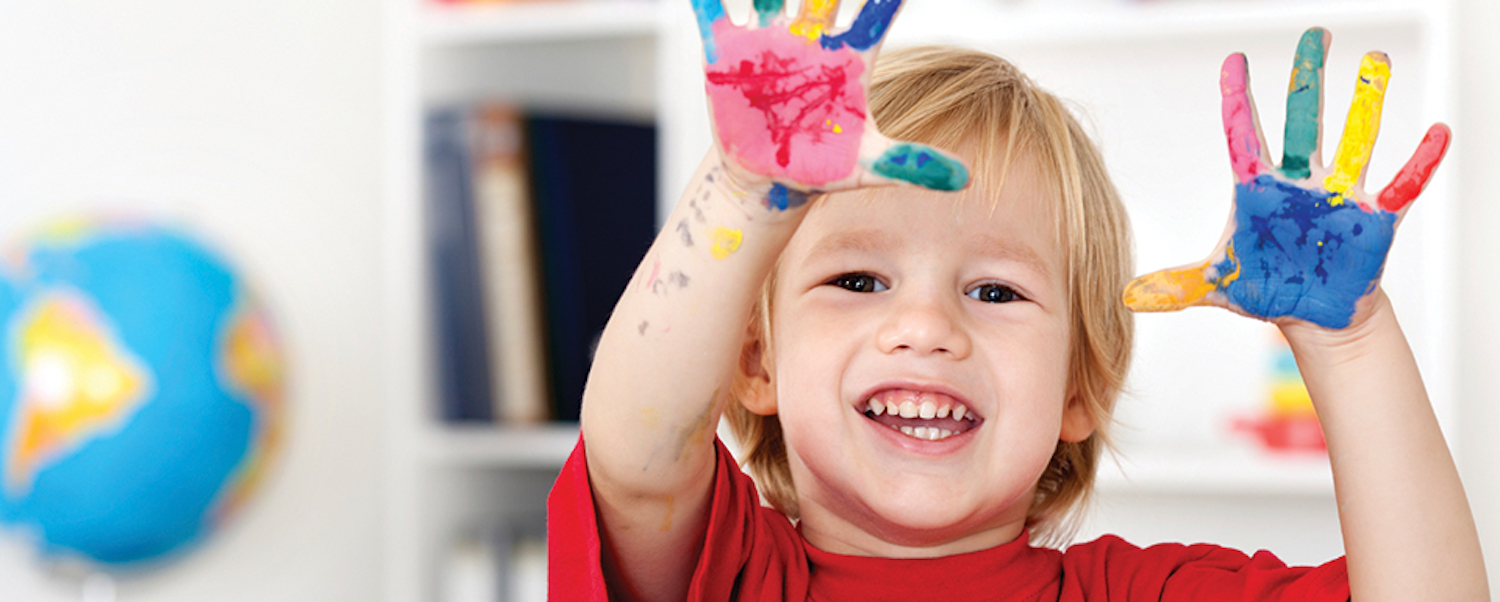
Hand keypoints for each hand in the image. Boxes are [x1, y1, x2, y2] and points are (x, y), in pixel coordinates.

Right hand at [691, 0, 967, 203]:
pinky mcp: (727, 51)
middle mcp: (810, 39)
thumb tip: (964, 178)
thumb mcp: (868, 166)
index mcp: (848, 57)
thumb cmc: (821, 166)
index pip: (876, 12)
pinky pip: (715, 11)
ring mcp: (768, 40)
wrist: (767, 177)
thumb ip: (912, 164)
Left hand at [1123, 28, 1449, 329]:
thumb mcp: (1217, 286)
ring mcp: (1340, 195)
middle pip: (1303, 120)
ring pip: (1356, 139)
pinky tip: (1435, 133)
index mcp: (1258, 189)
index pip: (1245, 133)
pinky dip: (1419, 162)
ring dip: (1367, 101)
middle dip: (1309, 77)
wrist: (1312, 314)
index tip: (1234, 60)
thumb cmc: (1266, 290)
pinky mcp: (1374, 219)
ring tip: (1376, 59)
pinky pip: (1402, 185)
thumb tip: (1126, 298)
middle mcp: (1300, 181)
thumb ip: (1175, 286)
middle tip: (1316, 34)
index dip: (1239, 98)